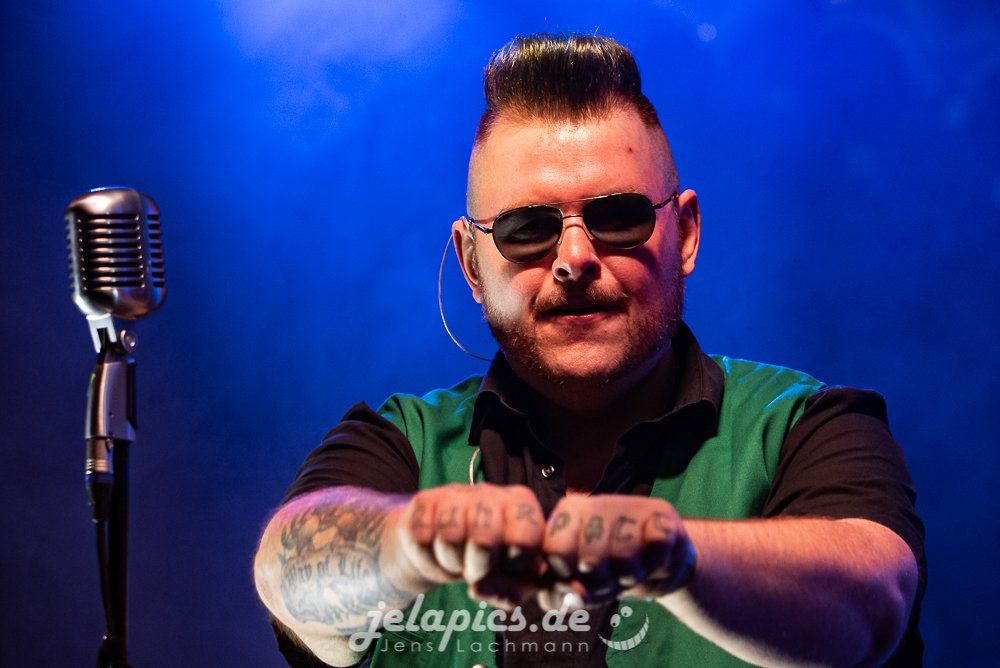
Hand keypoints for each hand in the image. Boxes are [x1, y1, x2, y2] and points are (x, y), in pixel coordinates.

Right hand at [390, 483, 546, 608]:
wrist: (442, 547)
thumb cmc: (488, 561)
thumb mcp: (512, 580)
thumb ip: (517, 590)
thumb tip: (483, 589)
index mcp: (521, 505)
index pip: (527, 535)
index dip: (517, 563)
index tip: (510, 567)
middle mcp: (490, 492)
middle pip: (486, 536)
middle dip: (480, 566)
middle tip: (478, 568)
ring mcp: (456, 494)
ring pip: (450, 535)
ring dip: (452, 562)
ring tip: (458, 560)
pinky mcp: (424, 501)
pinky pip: (422, 537)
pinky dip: (428, 557)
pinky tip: (437, 553)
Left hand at [539, 494, 694, 609]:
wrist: (653, 564)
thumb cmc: (606, 571)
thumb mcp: (575, 586)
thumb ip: (558, 595)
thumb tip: (569, 594)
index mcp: (566, 515)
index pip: (556, 550)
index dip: (570, 577)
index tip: (579, 576)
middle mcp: (594, 503)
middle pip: (591, 560)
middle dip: (602, 583)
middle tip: (609, 577)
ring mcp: (629, 505)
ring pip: (625, 555)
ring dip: (630, 575)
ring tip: (629, 569)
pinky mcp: (661, 513)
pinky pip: (657, 545)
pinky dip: (655, 562)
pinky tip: (650, 557)